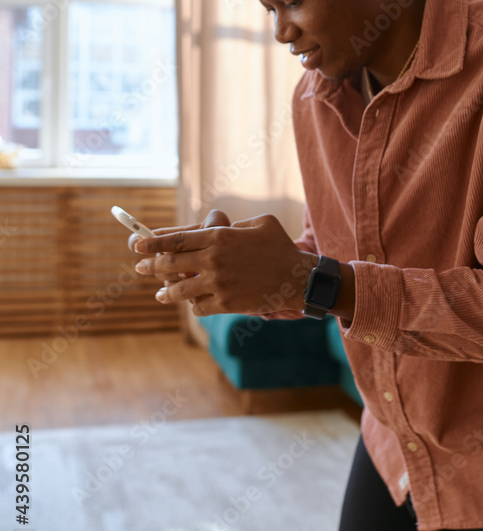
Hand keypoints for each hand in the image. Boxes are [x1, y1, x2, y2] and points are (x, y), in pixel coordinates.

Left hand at [133, 211, 317, 317]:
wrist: (298, 279)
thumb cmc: (280, 247)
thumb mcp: (258, 223)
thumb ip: (232, 225)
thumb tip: (211, 227)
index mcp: (219, 236)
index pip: (176, 239)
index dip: (153, 242)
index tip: (137, 245)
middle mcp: (214, 260)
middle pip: (171, 263)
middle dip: (151, 266)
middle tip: (141, 268)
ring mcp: (218, 284)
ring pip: (180, 289)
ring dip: (166, 292)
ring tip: (161, 294)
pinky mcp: (226, 304)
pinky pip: (198, 307)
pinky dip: (194, 305)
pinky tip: (193, 303)